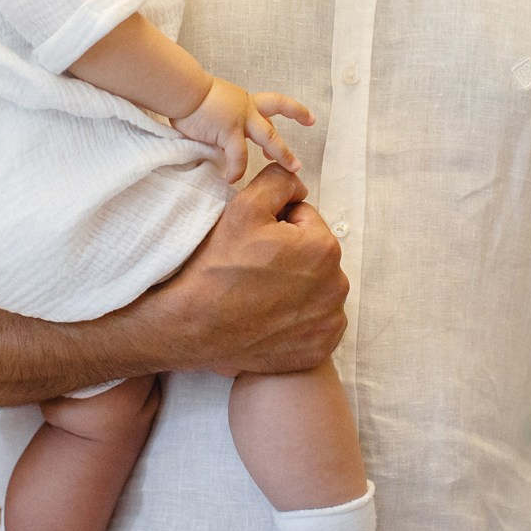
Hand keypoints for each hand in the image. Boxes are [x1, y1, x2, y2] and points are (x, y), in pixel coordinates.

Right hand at [144, 164, 345, 375]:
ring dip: (296, 288)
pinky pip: (315, 325)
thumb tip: (299, 187)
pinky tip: (270, 319)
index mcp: (324, 247)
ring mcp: (329, 322)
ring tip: (260, 295)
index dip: (276, 226)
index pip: (304, 220)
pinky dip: (298, 321)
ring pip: (316, 289)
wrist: (194, 325)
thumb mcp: (245, 205)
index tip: (254, 244)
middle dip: (290, 257)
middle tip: (254, 270)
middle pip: (313, 256)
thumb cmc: (219, 266)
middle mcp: (337, 286)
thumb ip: (280, 181)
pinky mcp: (319, 349)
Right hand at [173, 79, 314, 181]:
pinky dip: (237, 169)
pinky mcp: (229, 131)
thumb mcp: (213, 103)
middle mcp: (247, 108)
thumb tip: (218, 133)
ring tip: (292, 170)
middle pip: (277, 119)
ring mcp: (240, 119)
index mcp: (244, 101)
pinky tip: (232, 178)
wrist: (181, 89)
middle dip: (292, 134)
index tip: (309, 119)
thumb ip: (222, 119)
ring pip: (270, 138)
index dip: (292, 111)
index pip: (271, 107)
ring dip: (283, 154)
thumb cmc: (188, 96)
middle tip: (300, 161)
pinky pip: (238, 156)